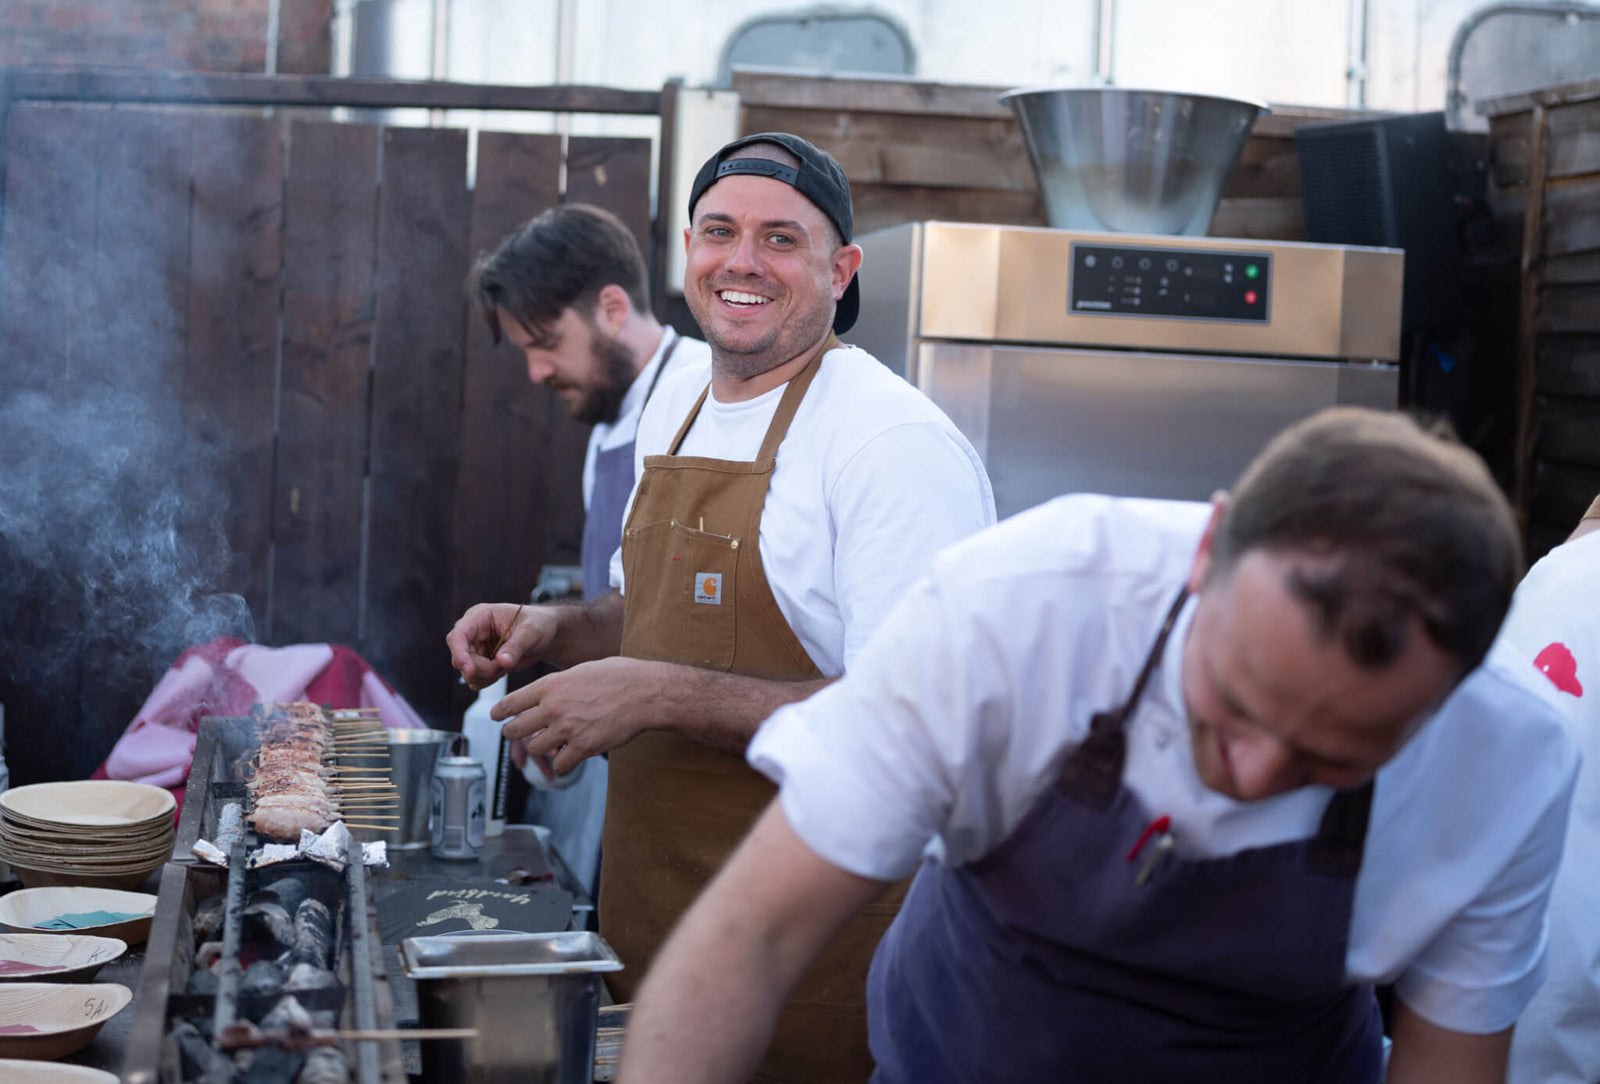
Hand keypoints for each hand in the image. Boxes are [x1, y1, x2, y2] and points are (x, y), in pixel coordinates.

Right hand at [446, 602, 559, 690]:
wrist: (545, 634)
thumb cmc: (538, 624)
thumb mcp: (530, 632)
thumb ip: (515, 647)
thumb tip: (501, 662)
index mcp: (479, 617)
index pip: (457, 636)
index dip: (459, 654)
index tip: (469, 670)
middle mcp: (473, 632)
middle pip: (461, 658)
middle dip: (481, 669)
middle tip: (504, 667)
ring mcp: (475, 648)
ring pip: (467, 672)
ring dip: (486, 676)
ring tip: (508, 665)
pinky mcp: (481, 662)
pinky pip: (476, 678)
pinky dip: (488, 680)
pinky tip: (504, 670)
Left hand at [494, 657, 662, 774]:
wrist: (644, 692)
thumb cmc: (618, 676)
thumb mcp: (580, 670)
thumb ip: (558, 685)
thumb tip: (545, 694)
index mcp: (550, 685)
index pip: (510, 703)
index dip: (500, 713)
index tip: (498, 717)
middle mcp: (553, 708)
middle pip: (514, 730)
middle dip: (514, 733)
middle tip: (517, 734)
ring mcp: (567, 729)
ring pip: (535, 749)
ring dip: (541, 749)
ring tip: (550, 745)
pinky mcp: (583, 747)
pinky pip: (560, 764)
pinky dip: (563, 763)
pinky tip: (570, 756)